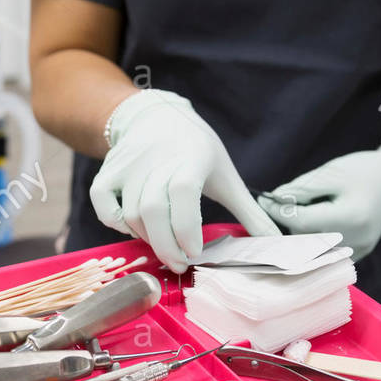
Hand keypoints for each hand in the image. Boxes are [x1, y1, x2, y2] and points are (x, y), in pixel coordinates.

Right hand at [90, 89, 279, 271]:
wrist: (156, 116)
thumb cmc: (197, 151)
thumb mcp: (226, 176)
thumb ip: (249, 212)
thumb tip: (277, 244)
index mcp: (193, 157)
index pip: (183, 191)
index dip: (187, 227)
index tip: (196, 253)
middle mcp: (157, 158)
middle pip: (152, 208)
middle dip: (166, 245)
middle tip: (180, 264)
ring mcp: (129, 164)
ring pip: (131, 213)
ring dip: (148, 238)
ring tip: (165, 245)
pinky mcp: (109, 170)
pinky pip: (104, 204)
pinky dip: (116, 223)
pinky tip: (135, 229)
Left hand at [257, 130, 380, 260]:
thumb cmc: (363, 170)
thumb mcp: (330, 173)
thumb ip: (300, 190)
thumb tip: (272, 203)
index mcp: (350, 218)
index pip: (300, 223)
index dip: (276, 213)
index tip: (262, 202)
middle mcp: (355, 241)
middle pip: (304, 241)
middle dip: (282, 228)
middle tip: (266, 213)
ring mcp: (357, 251)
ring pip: (312, 250)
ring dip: (293, 237)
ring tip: (281, 220)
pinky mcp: (356, 254)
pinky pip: (324, 252)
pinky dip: (309, 242)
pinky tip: (300, 228)